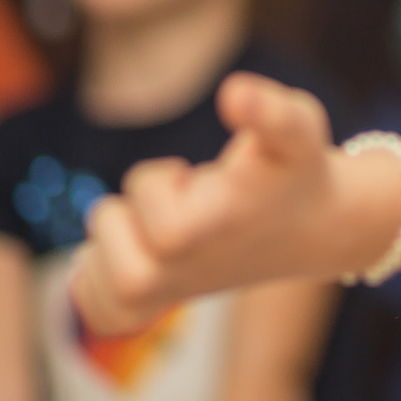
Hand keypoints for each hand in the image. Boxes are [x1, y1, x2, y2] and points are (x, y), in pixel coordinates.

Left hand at [71, 74, 383, 334]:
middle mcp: (183, 273)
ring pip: (89, 264)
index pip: (150, 207)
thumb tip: (233, 92)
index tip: (193, 176)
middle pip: (106, 228)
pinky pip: (91, 304)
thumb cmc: (295, 170)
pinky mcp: (154, 308)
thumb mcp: (297, 128)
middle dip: (130, 203)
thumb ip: (270, 110)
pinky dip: (93, 277)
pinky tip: (132, 250)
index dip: (158, 179)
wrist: (311, 227)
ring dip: (113, 234)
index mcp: (211, 230)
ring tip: (160, 226)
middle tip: (178, 203)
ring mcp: (166, 296)